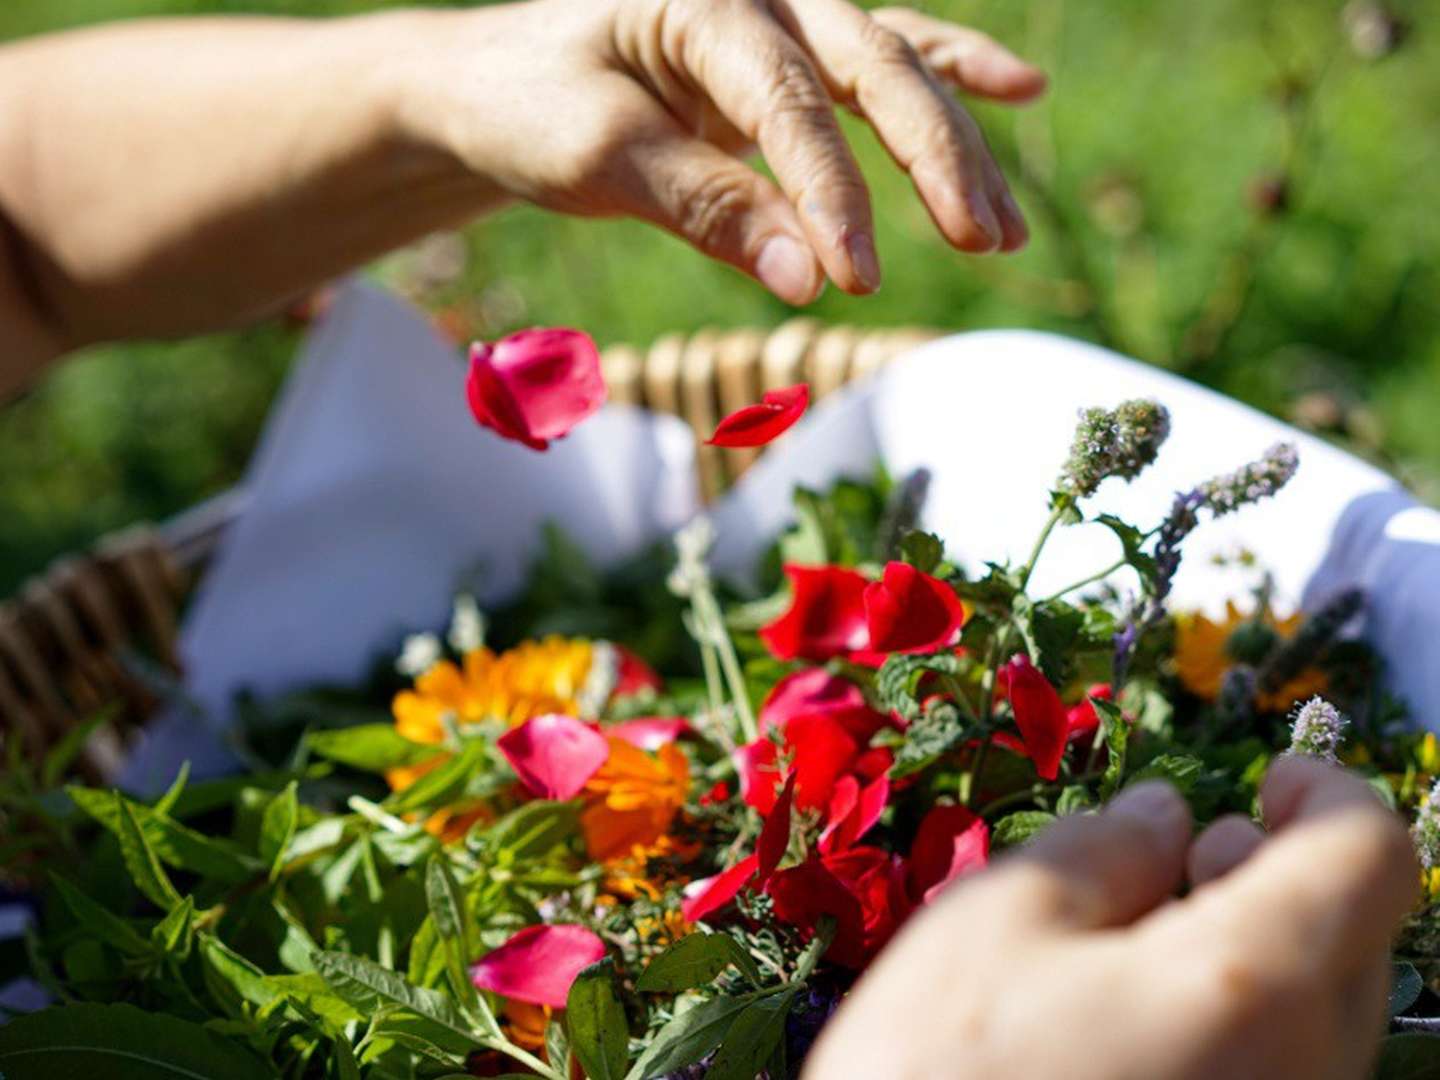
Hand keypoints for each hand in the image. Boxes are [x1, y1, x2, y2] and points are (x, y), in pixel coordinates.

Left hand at [405, 0, 1045, 303]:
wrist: (495, 81)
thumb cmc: (530, 107)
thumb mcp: (597, 157)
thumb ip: (705, 209)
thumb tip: (808, 283)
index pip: (786, 102)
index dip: (831, 192)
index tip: (855, 279)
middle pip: (873, 66)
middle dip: (936, 159)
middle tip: (984, 241)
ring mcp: (781, 17)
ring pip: (892, 69)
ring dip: (955, 146)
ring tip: (1004, 231)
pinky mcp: (786, 56)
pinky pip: (883, 57)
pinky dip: (950, 73)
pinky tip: (1021, 89)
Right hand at [803, 758, 1417, 1079]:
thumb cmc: (938, 1075)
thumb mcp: (997, 922)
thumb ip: (1102, 848)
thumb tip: (1162, 813)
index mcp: (1254, 985)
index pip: (1367, 856)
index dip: (1329, 792)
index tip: (1273, 777)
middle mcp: (1306, 1073)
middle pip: (1356, 938)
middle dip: (1285, 871)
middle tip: (1195, 847)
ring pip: (1320, 1018)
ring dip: (1262, 947)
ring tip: (1153, 931)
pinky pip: (1280, 1073)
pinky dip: (1238, 1020)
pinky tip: (1143, 1017)